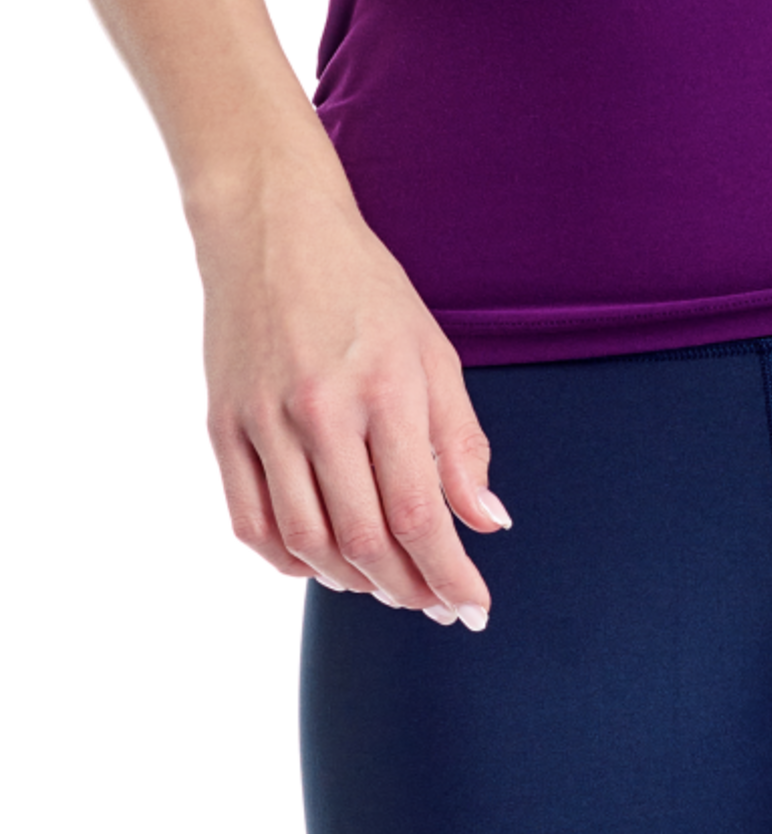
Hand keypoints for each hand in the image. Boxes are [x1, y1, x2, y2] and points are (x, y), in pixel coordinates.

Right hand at [189, 157, 509, 626]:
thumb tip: (488, 523)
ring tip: (385, 586)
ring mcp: (263, 421)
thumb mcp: (430, 349)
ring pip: (306, 544)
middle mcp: (322, 410)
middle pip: (364, 541)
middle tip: (435, 605)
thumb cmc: (363, 287)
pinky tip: (318, 565)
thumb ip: (461, 440)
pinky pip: (249, 525)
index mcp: (385, 386)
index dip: (448, 574)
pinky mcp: (221, 427)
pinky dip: (286, 562)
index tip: (471, 606)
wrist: (271, 226)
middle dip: (408, 590)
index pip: (420, 513)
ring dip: (351, 583)